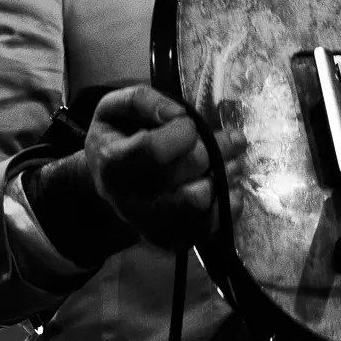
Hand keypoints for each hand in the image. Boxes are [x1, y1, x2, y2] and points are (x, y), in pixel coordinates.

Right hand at [83, 84, 221, 250]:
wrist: (109, 185)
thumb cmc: (118, 140)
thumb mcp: (115, 108)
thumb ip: (142, 100)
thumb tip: (178, 114)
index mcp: (112, 164)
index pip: (156, 150)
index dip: (184, 131)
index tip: (187, 124)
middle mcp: (129, 200)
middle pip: (188, 170)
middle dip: (215, 147)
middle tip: (227, 138)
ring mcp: (151, 224)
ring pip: (202, 201)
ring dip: (226, 174)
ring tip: (232, 160)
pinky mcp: (173, 240)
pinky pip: (212, 225)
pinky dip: (228, 201)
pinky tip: (225, 184)